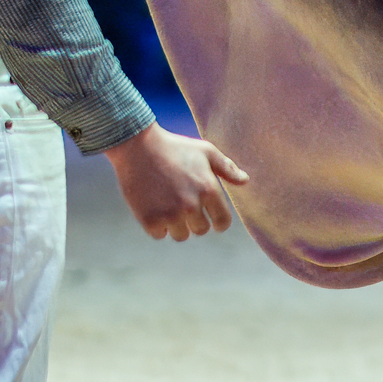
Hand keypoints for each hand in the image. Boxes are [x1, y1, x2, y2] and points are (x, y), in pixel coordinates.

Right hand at [104, 122, 250, 240]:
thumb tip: (245, 181)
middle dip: (194, 220)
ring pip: (180, 235)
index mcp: (209, 190)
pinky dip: (156, 225)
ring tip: (167, 204)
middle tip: (181, 202)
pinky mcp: (150, 220)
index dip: (218, 221)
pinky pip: (159, 235)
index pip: (222, 222)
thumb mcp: (205, 151)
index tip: (212, 220)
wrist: (137, 146)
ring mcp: (170, 214)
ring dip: (175, 224)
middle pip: (201, 230)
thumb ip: (227, 168)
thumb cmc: (174, 147)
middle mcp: (191, 206)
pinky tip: (153, 207)